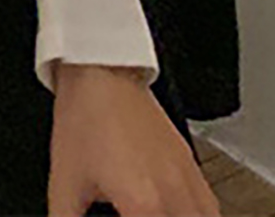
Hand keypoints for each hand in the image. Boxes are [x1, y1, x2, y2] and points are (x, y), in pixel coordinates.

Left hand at [47, 64, 219, 215]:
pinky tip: (182, 215)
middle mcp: (174, 195)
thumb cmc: (86, 118)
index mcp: (145, 206)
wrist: (101, 72)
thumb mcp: (65, 185)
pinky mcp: (190, 162)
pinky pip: (209, 208)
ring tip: (154, 216)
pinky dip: (200, 216)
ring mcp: (187, 178)